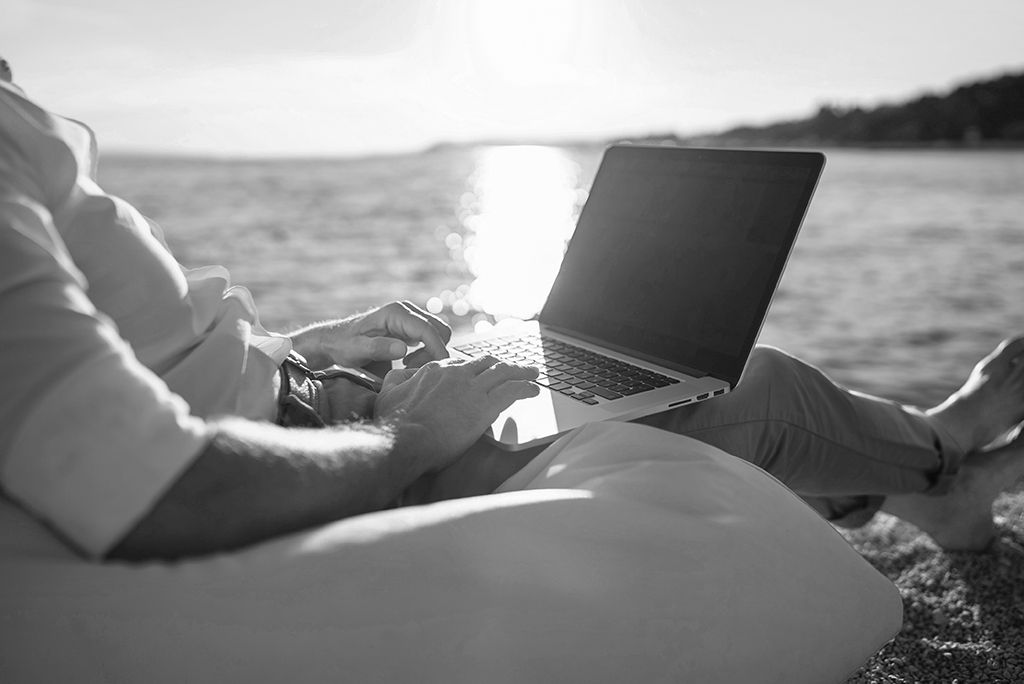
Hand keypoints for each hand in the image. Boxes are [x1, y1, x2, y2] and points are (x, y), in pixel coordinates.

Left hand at [289, 301, 451, 370]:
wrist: (335, 340)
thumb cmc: (343, 345)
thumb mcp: (356, 349)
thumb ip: (378, 348)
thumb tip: (403, 348)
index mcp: (396, 312)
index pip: (428, 329)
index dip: (437, 349)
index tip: (437, 369)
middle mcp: (407, 311)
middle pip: (440, 330)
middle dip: (433, 352)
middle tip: (410, 368)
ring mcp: (410, 318)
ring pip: (437, 334)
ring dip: (429, 353)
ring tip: (406, 366)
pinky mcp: (410, 327)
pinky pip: (430, 338)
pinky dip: (426, 352)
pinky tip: (406, 361)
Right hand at [374, 356, 539, 471]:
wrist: (404, 440)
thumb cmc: (393, 423)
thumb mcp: (388, 392)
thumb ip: (397, 380)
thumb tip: (400, 375)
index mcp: (435, 370)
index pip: (461, 365)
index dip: (475, 368)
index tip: (482, 372)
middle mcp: (456, 374)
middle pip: (487, 363)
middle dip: (503, 365)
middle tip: (515, 367)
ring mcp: (472, 388)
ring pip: (504, 373)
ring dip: (521, 371)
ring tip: (533, 373)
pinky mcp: (485, 406)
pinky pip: (513, 391)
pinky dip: (526, 388)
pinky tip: (534, 390)